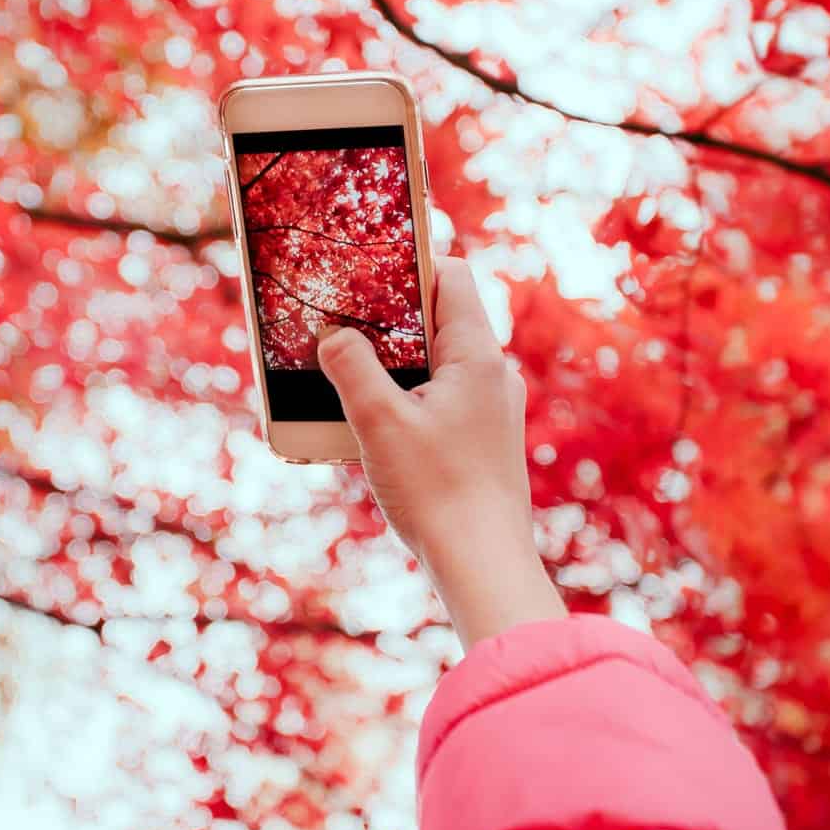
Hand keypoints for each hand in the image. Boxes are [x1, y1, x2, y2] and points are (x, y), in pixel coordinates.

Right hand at [316, 255, 566, 648]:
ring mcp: (494, 411)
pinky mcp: (486, 443)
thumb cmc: (437, 492)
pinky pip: (445, 400)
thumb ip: (352, 368)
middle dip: (391, 319)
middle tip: (344, 322)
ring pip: (440, 364)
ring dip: (397, 364)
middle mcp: (495, 376)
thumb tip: (334, 335)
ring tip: (352, 377)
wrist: (482, 564)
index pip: (451, 276)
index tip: (365, 271)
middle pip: (442, 319)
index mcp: (477, 356)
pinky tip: (378, 426)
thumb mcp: (379, 422)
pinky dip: (411, 399)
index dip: (409, 265)